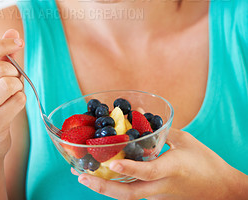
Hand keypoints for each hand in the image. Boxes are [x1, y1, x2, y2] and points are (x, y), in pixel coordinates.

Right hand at [0, 29, 25, 166]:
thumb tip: (12, 32)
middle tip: (9, 82)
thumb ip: (1, 56)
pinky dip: (20, 100)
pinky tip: (10, 108)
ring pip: (10, 84)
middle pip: (1, 69)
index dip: (2, 44)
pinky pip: (18, 100)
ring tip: (9, 95)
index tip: (17, 42)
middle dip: (13, 73)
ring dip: (17, 88)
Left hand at [74, 128, 242, 198]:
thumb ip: (161, 128)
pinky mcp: (158, 198)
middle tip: (81, 176)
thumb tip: (139, 113)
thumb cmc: (206, 163)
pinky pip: (134, 193)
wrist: (222, 190)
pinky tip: (105, 177)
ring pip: (128, 196)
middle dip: (102, 187)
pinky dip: (117, 186)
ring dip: (105, 188)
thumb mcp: (186, 141)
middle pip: (128, 194)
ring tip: (85, 177)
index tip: (109, 162)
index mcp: (171, 170)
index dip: (127, 167)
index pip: (146, 172)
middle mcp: (161, 187)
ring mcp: (159, 196)